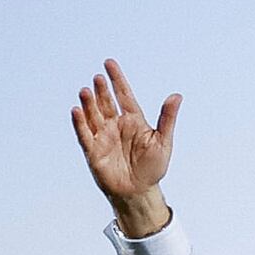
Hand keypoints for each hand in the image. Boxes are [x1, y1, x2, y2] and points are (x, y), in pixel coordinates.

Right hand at [71, 62, 178, 233]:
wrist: (139, 190)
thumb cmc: (153, 166)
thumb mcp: (163, 141)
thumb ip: (167, 118)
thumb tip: (177, 96)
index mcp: (134, 120)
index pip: (124, 95)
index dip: (117, 79)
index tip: (109, 63)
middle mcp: (116, 125)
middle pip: (107, 102)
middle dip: (102, 90)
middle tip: (98, 77)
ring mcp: (103, 136)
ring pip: (94, 115)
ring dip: (90, 103)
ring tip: (86, 90)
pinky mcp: (93, 150)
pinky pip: (85, 134)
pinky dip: (80, 122)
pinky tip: (77, 110)